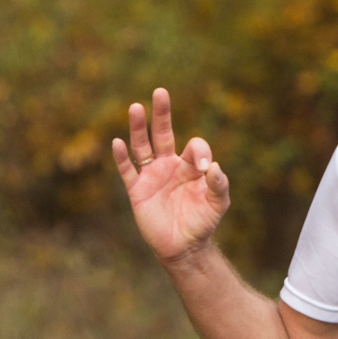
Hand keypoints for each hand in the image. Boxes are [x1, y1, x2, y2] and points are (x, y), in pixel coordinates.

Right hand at [111, 88, 229, 263]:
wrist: (184, 246)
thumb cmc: (203, 222)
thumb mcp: (218, 204)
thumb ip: (219, 185)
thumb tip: (214, 166)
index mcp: (190, 166)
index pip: (194, 147)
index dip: (200, 152)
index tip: (205, 167)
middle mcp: (169, 166)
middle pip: (162, 134)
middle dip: (162, 114)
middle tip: (160, 92)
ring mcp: (151, 176)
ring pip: (142, 146)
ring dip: (137, 128)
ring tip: (135, 107)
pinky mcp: (137, 190)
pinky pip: (127, 170)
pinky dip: (121, 157)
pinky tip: (117, 142)